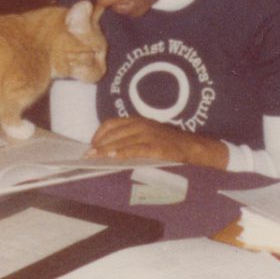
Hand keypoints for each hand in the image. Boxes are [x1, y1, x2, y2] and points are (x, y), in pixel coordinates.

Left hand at [86, 117, 228, 169]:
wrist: (192, 146)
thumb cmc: (168, 143)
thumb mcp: (148, 133)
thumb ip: (132, 137)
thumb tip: (110, 148)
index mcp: (138, 120)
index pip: (111, 123)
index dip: (99, 134)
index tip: (92, 144)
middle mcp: (141, 125)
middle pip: (113, 133)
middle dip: (99, 144)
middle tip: (88, 154)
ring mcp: (148, 135)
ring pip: (121, 141)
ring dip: (106, 150)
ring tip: (95, 157)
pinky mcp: (155, 147)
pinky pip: (134, 149)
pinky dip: (122, 153)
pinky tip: (113, 158)